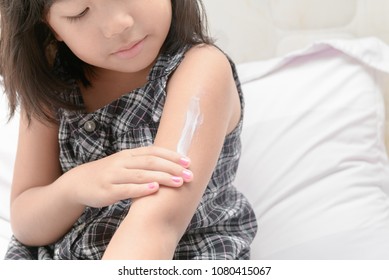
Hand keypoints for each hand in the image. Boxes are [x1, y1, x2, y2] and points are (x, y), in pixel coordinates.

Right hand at [62, 146, 192, 207]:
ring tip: (178, 181)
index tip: (188, 161)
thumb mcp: (124, 164)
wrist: (78, 183)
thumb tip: (169, 165)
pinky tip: (155, 189)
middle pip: (151, 161)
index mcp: (129, 155)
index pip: (154, 151)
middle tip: (188, 174)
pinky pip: (127, 188)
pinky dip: (142, 188)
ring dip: (162, 177)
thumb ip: (142, 163)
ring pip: (141, 174)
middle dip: (172, 167)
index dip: (172, 156)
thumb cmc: (108, 174)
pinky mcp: (107, 190)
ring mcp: (114, 176)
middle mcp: (122, 162)